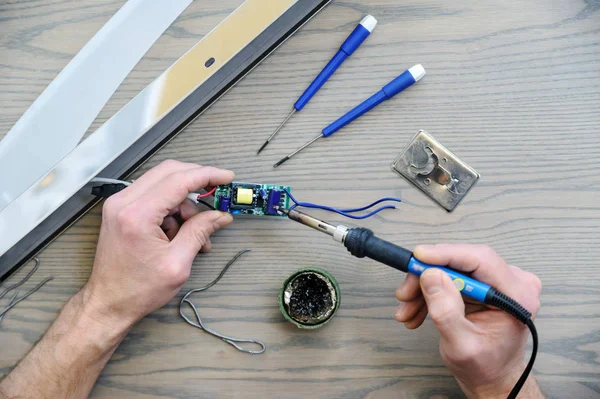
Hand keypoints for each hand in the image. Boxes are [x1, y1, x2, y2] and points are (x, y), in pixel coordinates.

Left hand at [84, 160, 233, 329]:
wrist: (108, 303)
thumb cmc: (137, 290)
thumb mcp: (177, 263)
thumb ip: (200, 232)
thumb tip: (220, 216)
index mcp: (137, 215)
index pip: (178, 180)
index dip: (207, 175)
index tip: (226, 177)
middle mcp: (124, 202)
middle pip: (169, 172)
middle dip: (198, 181)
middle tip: (218, 194)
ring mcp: (119, 204)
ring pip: (163, 184)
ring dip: (185, 203)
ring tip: (197, 233)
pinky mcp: (121, 210)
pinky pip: (154, 196)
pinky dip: (172, 209)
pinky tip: (180, 234)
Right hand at [395, 244, 542, 397]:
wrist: (493, 378)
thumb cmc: (485, 367)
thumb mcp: (461, 345)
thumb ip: (446, 311)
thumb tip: (431, 276)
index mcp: (517, 296)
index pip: (481, 260)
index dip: (447, 254)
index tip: (418, 257)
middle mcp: (513, 283)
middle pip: (462, 263)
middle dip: (428, 276)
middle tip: (405, 293)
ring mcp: (498, 282)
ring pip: (452, 270)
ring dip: (425, 288)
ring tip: (407, 310)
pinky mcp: (484, 284)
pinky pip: (451, 278)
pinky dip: (431, 292)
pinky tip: (417, 310)